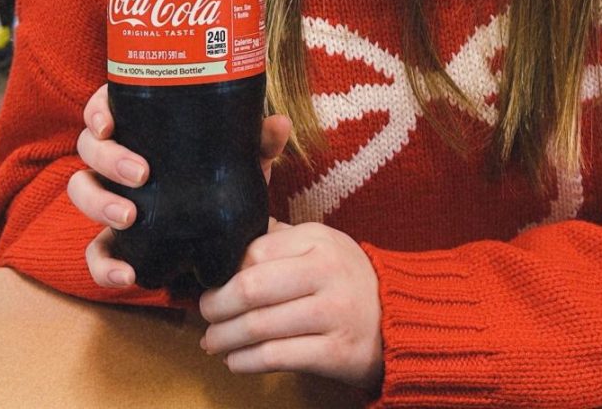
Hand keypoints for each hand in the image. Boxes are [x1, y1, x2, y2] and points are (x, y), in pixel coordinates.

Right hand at [67, 84, 291, 288]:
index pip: (103, 111)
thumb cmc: (223, 174)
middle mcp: (117, 159)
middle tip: (141, 174)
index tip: (109, 125)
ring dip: (99, 204)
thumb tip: (279, 123)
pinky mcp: (117, 242)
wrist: (226, 226)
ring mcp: (111, 199)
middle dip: (108, 160)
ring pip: (82, 193)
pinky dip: (105, 266)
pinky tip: (127, 275)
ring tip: (129, 218)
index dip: (97, 114)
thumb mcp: (242, 156)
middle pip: (89, 150)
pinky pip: (97, 254)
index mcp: (138, 127)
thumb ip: (258, 140)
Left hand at [200, 220, 383, 391]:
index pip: (255, 251)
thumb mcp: (321, 244)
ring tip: (213, 341)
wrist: (397, 318)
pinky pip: (276, 358)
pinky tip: (235, 361)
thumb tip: (231, 238)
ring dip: (225, 338)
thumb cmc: (346, 278)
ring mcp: (332, 313)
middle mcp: (326, 272)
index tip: (211, 282)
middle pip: (251, 288)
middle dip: (216, 305)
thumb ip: (279, 239)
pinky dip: (245, 362)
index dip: (225, 270)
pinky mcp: (334, 352)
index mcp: (318, 240)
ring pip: (259, 326)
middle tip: (205, 313)